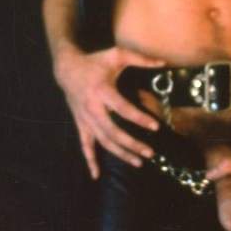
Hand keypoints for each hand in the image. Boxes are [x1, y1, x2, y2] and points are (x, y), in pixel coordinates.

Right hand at [54, 44, 164, 178]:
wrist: (66, 68)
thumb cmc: (95, 61)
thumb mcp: (116, 55)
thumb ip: (140, 59)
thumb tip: (163, 63)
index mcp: (102, 91)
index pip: (123, 108)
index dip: (139, 119)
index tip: (155, 127)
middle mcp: (92, 108)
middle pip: (113, 131)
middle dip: (132, 144)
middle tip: (150, 153)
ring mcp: (85, 118)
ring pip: (102, 141)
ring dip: (120, 153)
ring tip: (138, 162)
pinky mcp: (80, 124)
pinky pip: (84, 145)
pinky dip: (90, 160)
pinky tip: (96, 175)